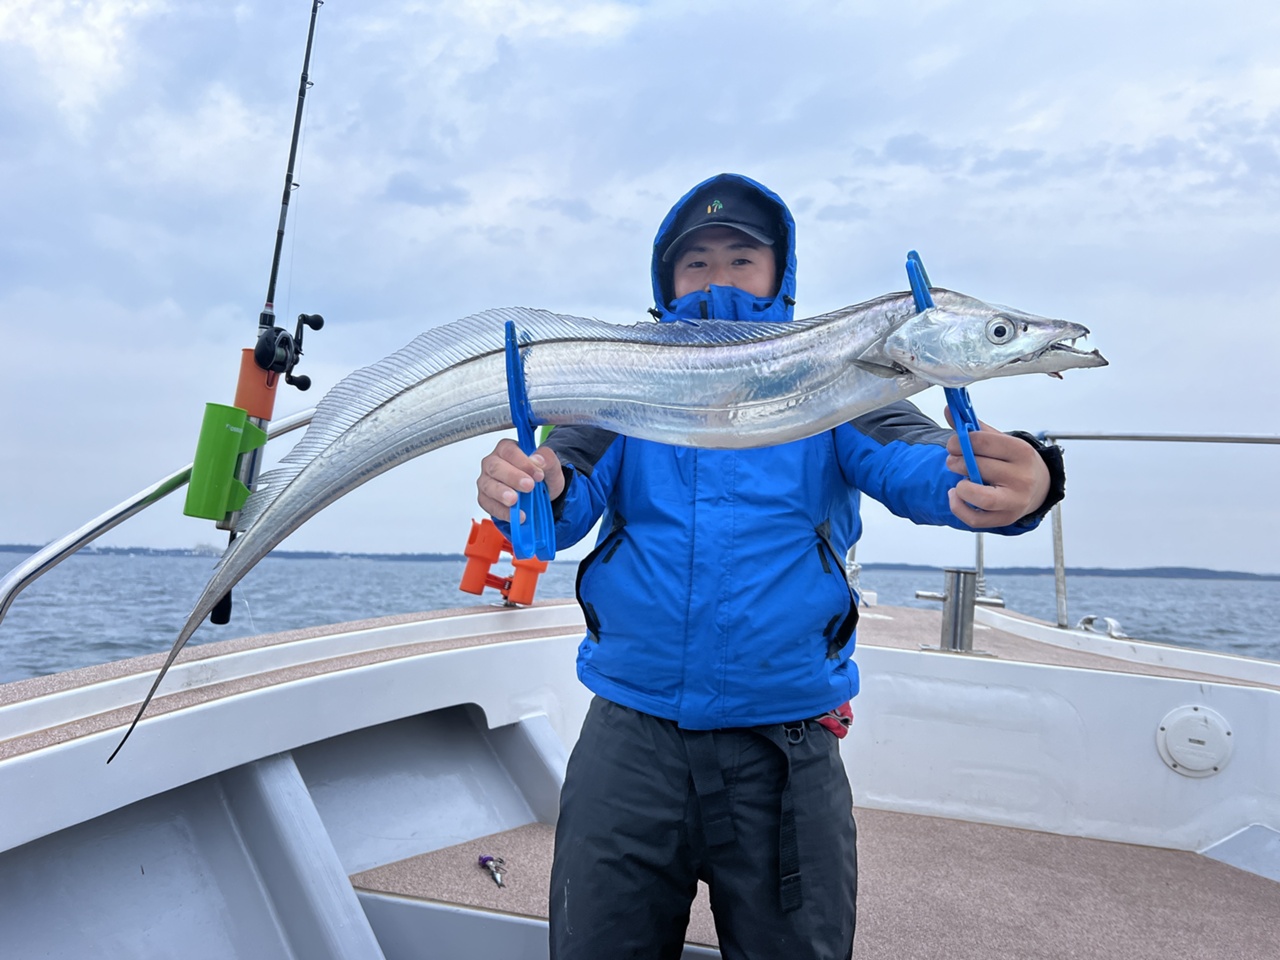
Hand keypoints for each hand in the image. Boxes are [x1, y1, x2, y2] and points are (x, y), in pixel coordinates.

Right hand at [476, 438, 564, 522]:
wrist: (540, 496)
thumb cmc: (540, 476)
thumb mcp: (551, 466)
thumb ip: (547, 459)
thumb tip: (538, 460)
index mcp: (506, 449)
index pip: (510, 451)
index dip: (523, 462)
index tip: (538, 474)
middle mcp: (492, 462)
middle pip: (496, 467)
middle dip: (512, 477)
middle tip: (528, 486)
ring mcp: (486, 481)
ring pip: (488, 486)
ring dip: (502, 494)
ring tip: (514, 501)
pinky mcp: (485, 499)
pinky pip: (489, 505)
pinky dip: (502, 511)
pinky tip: (515, 515)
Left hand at [943, 407, 1049, 527]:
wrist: (1040, 487)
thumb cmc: (1015, 462)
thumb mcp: (1001, 441)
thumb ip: (975, 429)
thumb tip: (949, 411)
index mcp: (1021, 452)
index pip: (984, 442)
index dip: (960, 441)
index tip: (952, 444)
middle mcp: (1022, 477)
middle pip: (979, 467)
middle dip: (957, 462)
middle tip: (951, 461)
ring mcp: (1015, 500)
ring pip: (980, 497)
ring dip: (961, 487)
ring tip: (958, 481)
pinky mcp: (1005, 518)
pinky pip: (975, 518)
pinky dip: (958, 507)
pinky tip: (956, 495)